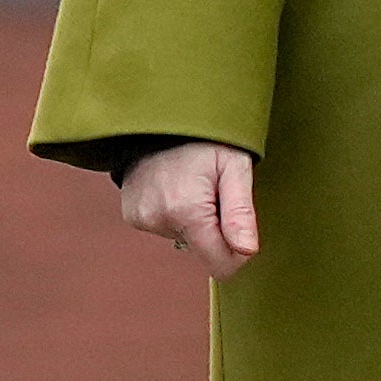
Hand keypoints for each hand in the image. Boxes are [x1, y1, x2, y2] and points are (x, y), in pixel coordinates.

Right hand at [121, 141, 260, 278]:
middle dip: (215, 228)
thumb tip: (247, 251)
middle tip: (213, 191)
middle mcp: (158, 219)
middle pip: (202, 250)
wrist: (160, 116)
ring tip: (191, 184)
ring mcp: (141, 218)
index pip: (220, 264)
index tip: (240, 225)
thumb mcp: (234, 166)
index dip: (237, 252)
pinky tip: (174, 187)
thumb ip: (241, 212)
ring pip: (184, 238)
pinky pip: (166, 228)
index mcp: (187, 210)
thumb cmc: (204, 137)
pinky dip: (175, 213)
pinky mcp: (133, 215)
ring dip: (193, 218)